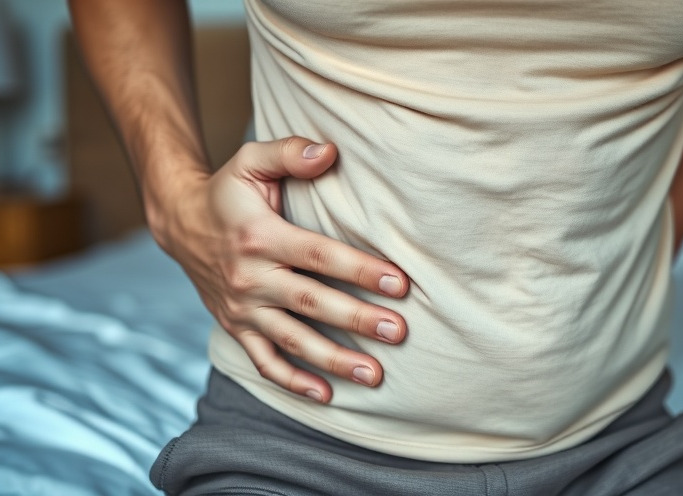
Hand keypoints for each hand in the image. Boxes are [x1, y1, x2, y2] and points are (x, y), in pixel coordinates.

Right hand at [152, 137, 408, 402]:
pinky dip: (293, 381)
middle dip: (357, 320)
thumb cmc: (227, 191)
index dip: (359, 270)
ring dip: (333, 360)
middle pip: (312, 303)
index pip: (318, 256)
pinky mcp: (236, 327)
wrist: (180, 224)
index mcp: (260, 236)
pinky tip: (327, 395)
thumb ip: (289, 152)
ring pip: (292, 340)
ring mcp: (242, 308)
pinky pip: (264, 361)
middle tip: (398, 332)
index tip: (399, 283)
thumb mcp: (251, 161)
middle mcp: (250, 277)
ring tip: (374, 374)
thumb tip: (329, 151)